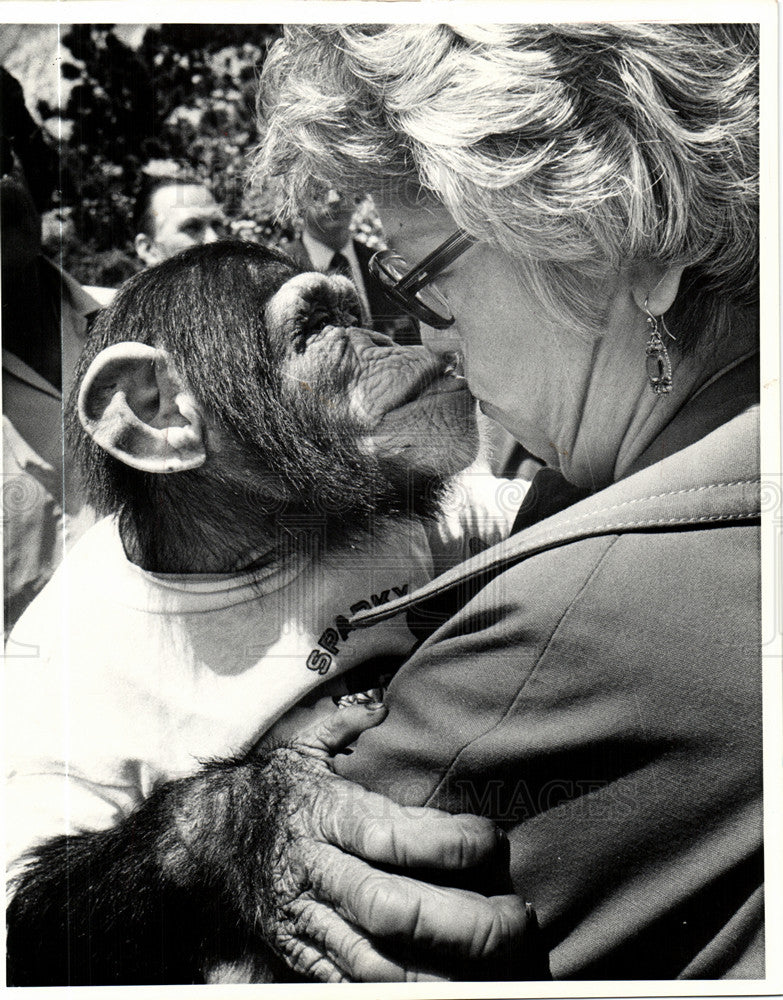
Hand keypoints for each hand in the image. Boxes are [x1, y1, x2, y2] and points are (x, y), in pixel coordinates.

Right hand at [240, 702, 534, 981]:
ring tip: (502, 969)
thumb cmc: (270, 792)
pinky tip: (449, 991)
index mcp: (327, 816)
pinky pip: (353, 986)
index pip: (395, 836)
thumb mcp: (302, 747)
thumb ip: (345, 723)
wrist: (204, 844)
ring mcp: (312, 922)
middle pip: (395, 908)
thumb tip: (383, 702)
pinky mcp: (303, 957)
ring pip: (379, 963)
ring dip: (444, 973)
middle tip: (517, 919)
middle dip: (463, 922)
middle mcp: (321, 873)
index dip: (451, 843)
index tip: (493, 841)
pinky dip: (401, 994)